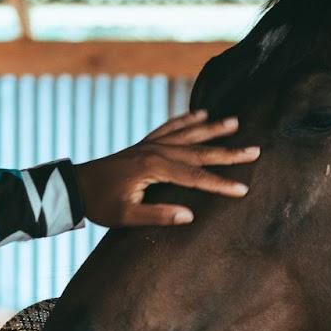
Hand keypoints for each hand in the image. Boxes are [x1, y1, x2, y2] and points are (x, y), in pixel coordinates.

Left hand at [74, 110, 258, 227]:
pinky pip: (170, 128)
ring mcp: (150, 145)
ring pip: (188, 134)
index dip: (221, 184)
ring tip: (235, 122)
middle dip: (228, 152)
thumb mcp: (125, 216)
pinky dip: (186, 120)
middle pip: (199, 151)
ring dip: (212, 129)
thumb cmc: (100, 205)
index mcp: (153, 168)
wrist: (75, 186)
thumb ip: (157, 215)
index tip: (244, 189)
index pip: (195, 177)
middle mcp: (155, 151)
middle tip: (255, 149)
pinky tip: (201, 114)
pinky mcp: (144, 144)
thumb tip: (189, 215)